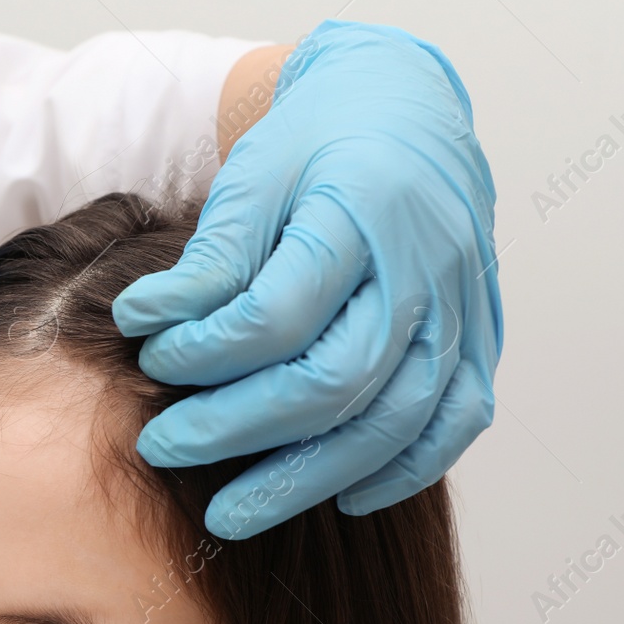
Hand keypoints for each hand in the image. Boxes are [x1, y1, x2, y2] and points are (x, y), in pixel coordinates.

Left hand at [112, 20, 500, 538]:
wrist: (405, 107)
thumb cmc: (318, 142)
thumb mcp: (254, 173)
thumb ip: (211, 256)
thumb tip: (145, 322)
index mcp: (363, 214)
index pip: (279, 314)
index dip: (205, 350)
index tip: (149, 356)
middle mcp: (424, 269)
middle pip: (334, 382)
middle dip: (236, 429)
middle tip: (162, 446)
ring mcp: (460, 308)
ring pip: (394, 420)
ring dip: (305, 478)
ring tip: (229, 515)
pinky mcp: (477, 336)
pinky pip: (455, 421)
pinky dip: (401, 470)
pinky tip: (341, 499)